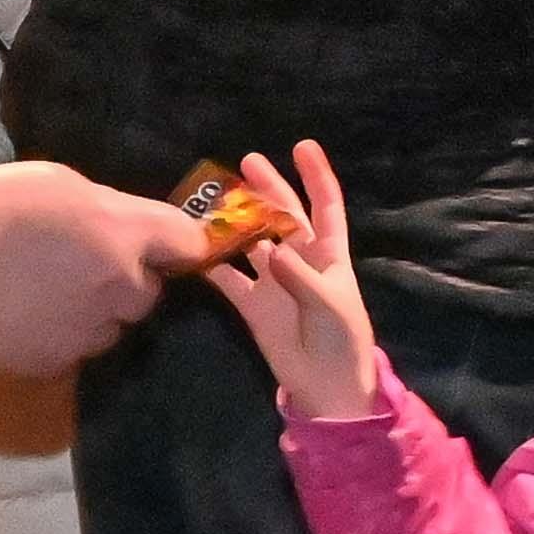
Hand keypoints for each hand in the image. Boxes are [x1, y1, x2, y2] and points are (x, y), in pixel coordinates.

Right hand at [0, 153, 205, 372]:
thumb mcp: (60, 182)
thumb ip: (109, 209)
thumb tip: (130, 229)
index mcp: (125, 234)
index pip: (189, 244)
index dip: (177, 244)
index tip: (161, 245)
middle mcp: (120, 289)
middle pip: (150, 294)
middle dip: (128, 281)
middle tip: (84, 266)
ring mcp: (88, 333)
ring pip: (112, 328)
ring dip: (95, 314)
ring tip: (49, 296)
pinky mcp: (53, 365)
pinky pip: (73, 352)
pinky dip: (58, 338)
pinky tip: (24, 318)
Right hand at [206, 142, 386, 421]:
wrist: (327, 388)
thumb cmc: (342, 341)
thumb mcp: (331, 306)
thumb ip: (301, 278)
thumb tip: (272, 252)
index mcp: (329, 255)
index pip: (325, 206)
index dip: (316, 176)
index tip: (302, 146)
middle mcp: (299, 260)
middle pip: (282, 214)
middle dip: (266, 187)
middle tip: (245, 162)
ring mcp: (273, 279)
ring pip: (251, 240)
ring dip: (234, 221)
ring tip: (211, 198)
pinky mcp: (251, 303)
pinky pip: (228, 276)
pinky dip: (211, 263)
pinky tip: (192, 246)